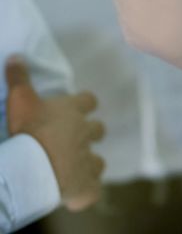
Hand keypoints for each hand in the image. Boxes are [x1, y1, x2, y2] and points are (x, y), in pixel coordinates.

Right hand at [5, 57, 105, 210]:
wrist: (32, 167)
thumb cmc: (29, 130)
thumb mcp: (21, 100)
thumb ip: (19, 78)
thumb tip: (15, 55)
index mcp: (74, 112)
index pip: (89, 101)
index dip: (85, 104)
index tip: (80, 107)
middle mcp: (86, 133)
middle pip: (98, 130)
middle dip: (90, 133)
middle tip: (72, 141)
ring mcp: (88, 161)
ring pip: (98, 161)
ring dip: (88, 164)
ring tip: (72, 169)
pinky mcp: (86, 187)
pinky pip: (92, 190)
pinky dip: (85, 191)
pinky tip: (75, 193)